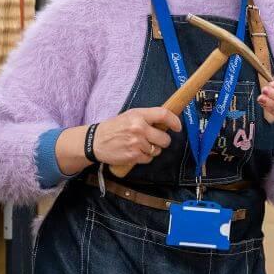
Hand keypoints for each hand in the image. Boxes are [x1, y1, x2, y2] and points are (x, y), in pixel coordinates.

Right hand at [55, 107, 180, 174]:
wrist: (95, 141)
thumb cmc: (114, 127)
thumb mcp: (130, 115)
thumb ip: (147, 117)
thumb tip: (166, 121)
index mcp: (138, 115)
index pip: (164, 114)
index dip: (175, 121)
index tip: (178, 127)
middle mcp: (139, 128)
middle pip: (165, 138)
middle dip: (163, 141)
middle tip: (156, 140)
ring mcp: (136, 143)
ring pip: (157, 150)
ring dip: (153, 150)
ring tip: (141, 145)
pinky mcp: (133, 156)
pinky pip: (149, 159)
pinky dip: (145, 157)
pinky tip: (136, 152)